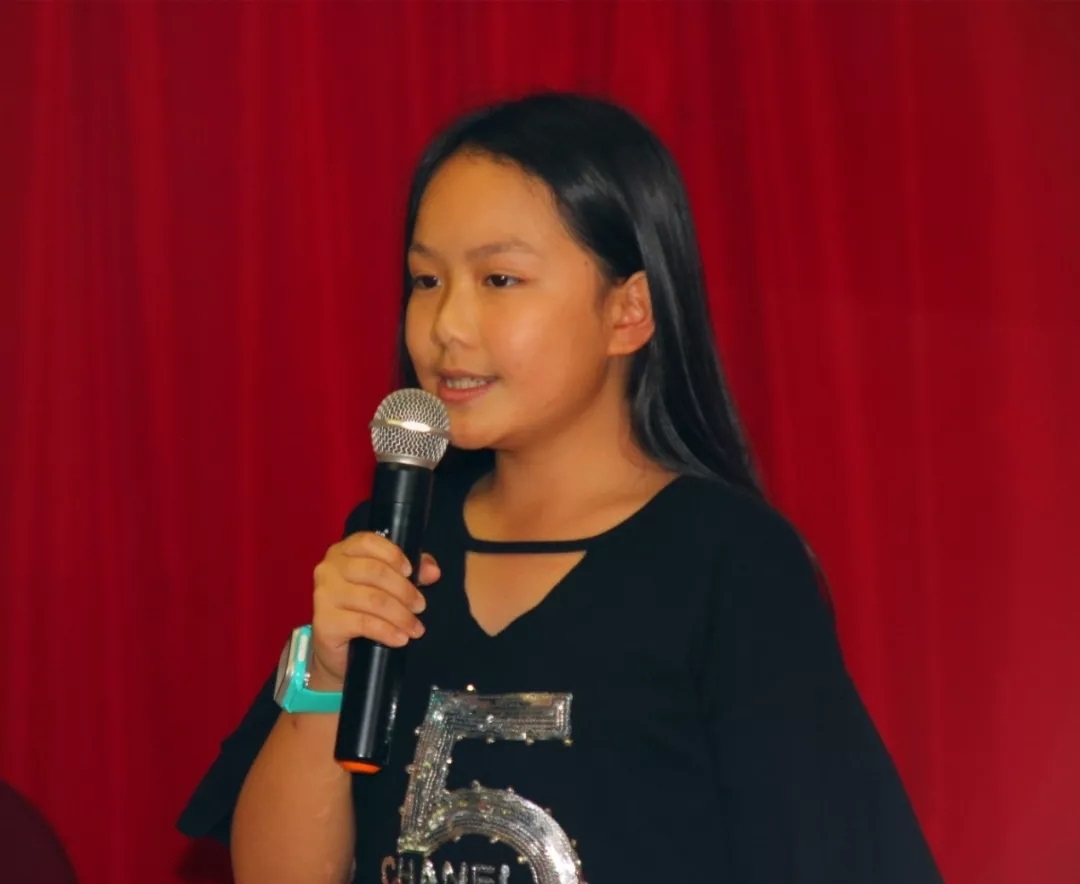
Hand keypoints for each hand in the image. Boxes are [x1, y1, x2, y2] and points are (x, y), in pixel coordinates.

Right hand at [309, 532, 440, 688]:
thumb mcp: (388, 586)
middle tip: (420, 606)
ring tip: (415, 628)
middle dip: (404, 590)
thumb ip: (411, 571)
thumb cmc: (364, 610)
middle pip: (374, 571)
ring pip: (372, 599)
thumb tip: (433, 571)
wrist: (339, 651)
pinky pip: (364, 623)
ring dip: (400, 615)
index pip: (367, 541)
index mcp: (343, 552)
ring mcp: (324, 595)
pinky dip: (387, 631)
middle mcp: (329, 569)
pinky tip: (400, 639)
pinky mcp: (325, 622)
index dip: (393, 554)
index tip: (411, 572)